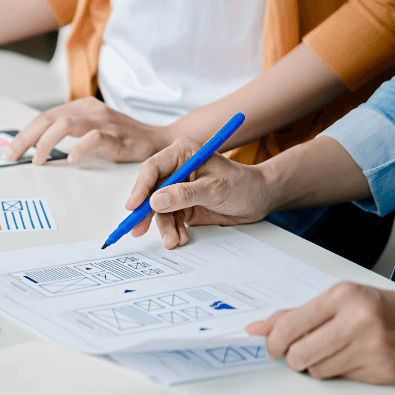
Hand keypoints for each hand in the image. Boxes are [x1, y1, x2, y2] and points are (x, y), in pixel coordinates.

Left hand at [6, 98, 171, 165]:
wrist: (160, 142)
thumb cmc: (124, 139)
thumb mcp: (91, 131)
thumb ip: (68, 134)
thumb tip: (36, 147)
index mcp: (82, 107)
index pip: (45, 117)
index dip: (25, 134)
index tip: (12, 151)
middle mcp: (91, 110)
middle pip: (50, 118)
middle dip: (27, 138)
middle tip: (14, 155)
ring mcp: (104, 122)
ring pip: (66, 124)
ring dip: (47, 143)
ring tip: (38, 160)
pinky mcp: (118, 136)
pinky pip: (95, 138)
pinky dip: (80, 148)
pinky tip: (72, 159)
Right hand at [124, 138, 276, 247]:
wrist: (260, 200)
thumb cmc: (244, 184)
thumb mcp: (215, 188)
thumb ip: (184, 195)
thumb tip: (156, 201)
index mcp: (183, 153)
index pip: (152, 168)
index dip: (140, 188)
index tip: (134, 206)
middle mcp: (177, 169)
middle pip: (150, 191)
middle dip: (145, 213)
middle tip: (137, 229)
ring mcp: (178, 188)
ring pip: (159, 210)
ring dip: (164, 227)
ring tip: (172, 240)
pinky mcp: (182, 205)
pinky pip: (170, 219)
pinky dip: (172, 230)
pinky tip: (179, 237)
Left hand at [245, 280, 394, 384]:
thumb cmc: (387, 310)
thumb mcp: (342, 301)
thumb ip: (296, 315)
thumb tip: (255, 330)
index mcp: (341, 296)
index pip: (288, 326)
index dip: (274, 343)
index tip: (273, 348)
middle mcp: (356, 319)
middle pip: (298, 354)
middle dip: (294, 359)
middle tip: (304, 353)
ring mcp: (371, 345)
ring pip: (317, 370)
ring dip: (319, 367)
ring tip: (338, 353)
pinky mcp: (383, 369)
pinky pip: (342, 379)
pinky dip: (343, 372)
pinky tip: (358, 359)